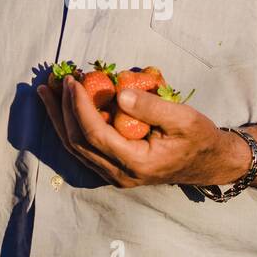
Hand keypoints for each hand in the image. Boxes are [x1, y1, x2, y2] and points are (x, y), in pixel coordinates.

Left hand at [36, 77, 250, 188]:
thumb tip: (119, 94)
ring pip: (75, 148)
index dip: (79, 106)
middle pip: (77, 143)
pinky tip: (63, 107)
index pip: (95, 134)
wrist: (208, 163)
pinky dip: (71, 125)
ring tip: (48, 92)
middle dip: (61, 110)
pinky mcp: (113, 169)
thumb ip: (152, 108)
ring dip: (59, 118)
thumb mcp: (183, 119)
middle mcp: (119, 174)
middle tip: (54, 82)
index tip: (72, 81)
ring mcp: (114, 175)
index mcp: (136, 163)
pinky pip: (84, 148)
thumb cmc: (198, 138)